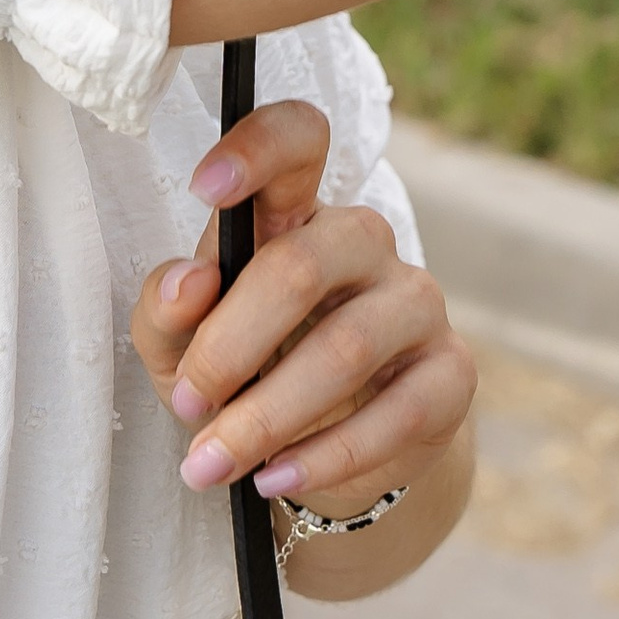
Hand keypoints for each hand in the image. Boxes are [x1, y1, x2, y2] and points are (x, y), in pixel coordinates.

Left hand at [129, 99, 476, 536]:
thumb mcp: (182, 344)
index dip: (257, 149)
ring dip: (267, 416)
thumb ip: (167, 309)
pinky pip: (395, 413)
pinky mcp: (451, 372)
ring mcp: (416, 302)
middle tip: (186, 404)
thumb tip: (187, 282)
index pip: (297, 141)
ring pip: (345, 348)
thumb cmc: (243, 373)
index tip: (205, 186)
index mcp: (296, 213)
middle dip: (229, 346)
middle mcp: (363, 241)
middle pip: (301, 266)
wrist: (321, 450)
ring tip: (210, 463)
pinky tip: (275, 477)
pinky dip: (324, 455)